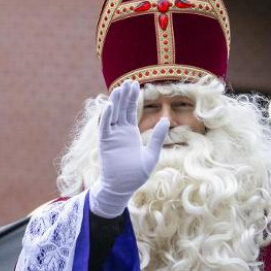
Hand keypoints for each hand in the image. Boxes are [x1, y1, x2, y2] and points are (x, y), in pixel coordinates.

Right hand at [89, 80, 169, 217]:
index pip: (131, 111)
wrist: (122, 188)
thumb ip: (158, 137)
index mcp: (130, 133)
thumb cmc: (136, 175)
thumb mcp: (152, 154)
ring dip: (116, 102)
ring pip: (113, 115)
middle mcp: (120, 132)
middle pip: (121, 109)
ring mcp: (112, 137)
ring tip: (120, 89)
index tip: (136, 85)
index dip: (132, 98)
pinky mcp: (105, 144)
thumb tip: (166, 120)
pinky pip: (105, 127)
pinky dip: (106, 117)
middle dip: (125, 96)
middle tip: (129, 82)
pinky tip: (110, 106)